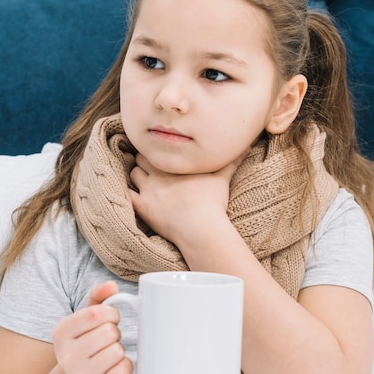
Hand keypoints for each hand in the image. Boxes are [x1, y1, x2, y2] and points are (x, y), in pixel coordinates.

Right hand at [52, 281, 131, 373]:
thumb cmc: (88, 340)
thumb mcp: (87, 316)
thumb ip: (99, 296)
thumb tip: (111, 285)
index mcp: (61, 332)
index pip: (97, 313)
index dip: (111, 313)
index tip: (109, 319)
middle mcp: (66, 356)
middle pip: (110, 332)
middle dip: (115, 332)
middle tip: (107, 340)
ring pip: (118, 351)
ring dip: (119, 350)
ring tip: (108, 354)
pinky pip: (124, 371)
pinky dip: (125, 366)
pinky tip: (114, 368)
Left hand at [128, 152, 244, 245]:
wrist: (201, 227)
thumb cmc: (212, 202)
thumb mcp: (222, 177)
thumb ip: (232, 160)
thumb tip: (248, 146)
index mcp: (175, 163)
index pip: (157, 149)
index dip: (156, 151)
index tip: (159, 154)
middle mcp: (158, 173)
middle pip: (141, 158)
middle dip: (144, 161)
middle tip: (149, 166)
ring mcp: (148, 190)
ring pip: (133, 174)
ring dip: (136, 176)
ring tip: (142, 181)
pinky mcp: (142, 207)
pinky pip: (126, 195)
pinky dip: (125, 193)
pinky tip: (128, 194)